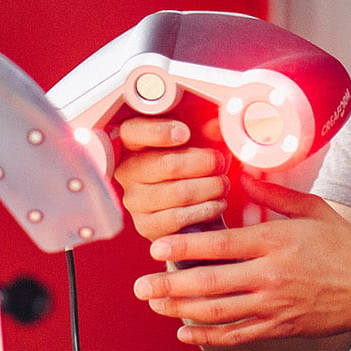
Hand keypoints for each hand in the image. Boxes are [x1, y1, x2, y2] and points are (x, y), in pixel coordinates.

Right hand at [114, 115, 232, 242]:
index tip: (185, 133)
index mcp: (132, 143)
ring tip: (222, 184)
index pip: (133, 132)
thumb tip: (215, 126)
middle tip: (220, 162)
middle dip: (203, 163)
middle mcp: (127, 172)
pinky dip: (205, 210)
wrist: (194, 203)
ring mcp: (134, 200)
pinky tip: (217, 203)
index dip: (159, 132)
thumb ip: (204, 129)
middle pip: (166, 165)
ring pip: (178, 193)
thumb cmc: (191, 164)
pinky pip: (178, 218)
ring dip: (210, 188)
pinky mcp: (145, 225)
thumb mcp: (196, 139)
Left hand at [131, 175, 350, 346]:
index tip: (156, 248)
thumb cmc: (344, 245)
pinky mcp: (278, 327)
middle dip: (169, 285)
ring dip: (180, 310)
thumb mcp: (313, 209)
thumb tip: (241, 175)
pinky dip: (208, 335)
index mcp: (275, 243)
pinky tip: (185, 332)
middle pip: (209, 283)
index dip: (184, 248)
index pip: (219, 247)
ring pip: (217, 311)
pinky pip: (236, 335)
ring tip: (154, 304)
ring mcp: (273, 305)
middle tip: (140, 285)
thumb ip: (274, 194)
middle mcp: (270, 276)